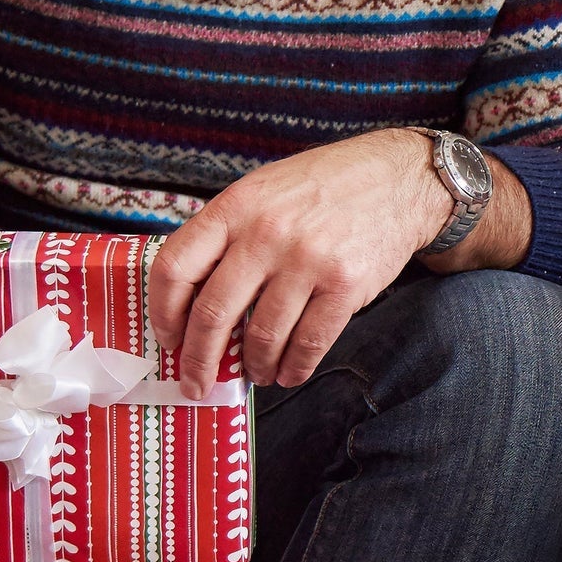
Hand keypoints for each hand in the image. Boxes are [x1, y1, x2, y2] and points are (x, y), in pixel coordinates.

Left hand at [149, 129, 450, 391]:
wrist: (398, 178)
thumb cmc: (324, 186)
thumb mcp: (263, 191)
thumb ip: (227, 234)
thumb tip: (193, 297)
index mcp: (235, 207)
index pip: (175, 267)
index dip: (163, 312)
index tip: (169, 338)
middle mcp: (266, 234)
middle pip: (213, 313)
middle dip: (199, 360)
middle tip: (196, 383)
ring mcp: (307, 261)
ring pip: (263, 336)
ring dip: (254, 367)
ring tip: (256, 374)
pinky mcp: (346, 285)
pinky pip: (309, 342)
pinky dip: (295, 367)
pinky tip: (289, 372)